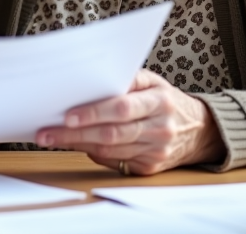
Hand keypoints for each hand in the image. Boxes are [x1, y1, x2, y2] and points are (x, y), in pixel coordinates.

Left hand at [35, 69, 225, 174]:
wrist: (199, 129)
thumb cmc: (164, 99)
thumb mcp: (152, 81)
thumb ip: (125, 78)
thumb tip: (88, 80)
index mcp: (160, 100)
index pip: (123, 107)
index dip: (94, 112)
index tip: (66, 115)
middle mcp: (161, 128)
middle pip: (112, 133)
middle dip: (75, 134)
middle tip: (46, 132)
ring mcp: (157, 151)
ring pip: (110, 151)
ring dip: (77, 145)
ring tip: (52, 138)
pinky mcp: (151, 167)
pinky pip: (116, 162)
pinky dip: (94, 154)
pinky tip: (77, 145)